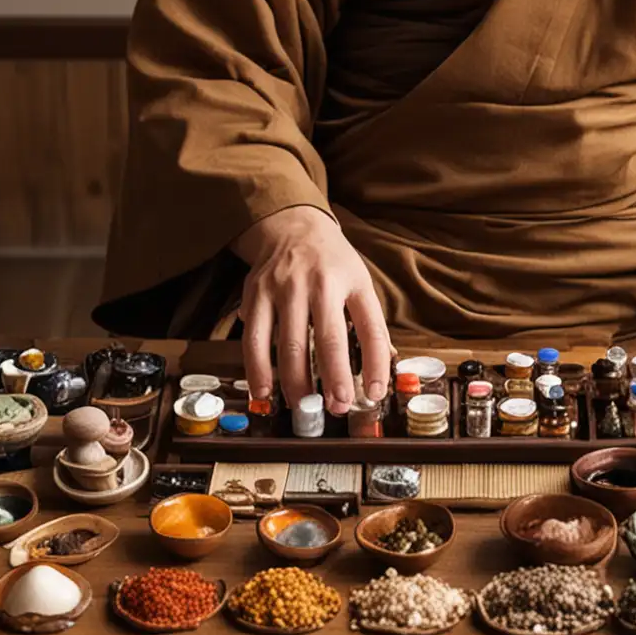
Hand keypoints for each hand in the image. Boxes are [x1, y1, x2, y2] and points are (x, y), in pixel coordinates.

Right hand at [232, 205, 390, 415]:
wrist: (293, 227)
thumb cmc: (332, 263)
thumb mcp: (360, 282)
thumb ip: (368, 323)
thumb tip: (381, 371)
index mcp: (353, 281)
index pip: (371, 327)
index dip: (376, 363)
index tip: (377, 393)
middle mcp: (319, 283)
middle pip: (329, 339)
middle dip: (335, 379)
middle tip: (338, 407)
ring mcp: (284, 287)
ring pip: (290, 344)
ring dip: (297, 382)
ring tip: (304, 406)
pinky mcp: (256, 294)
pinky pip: (255, 339)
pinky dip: (258, 369)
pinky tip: (264, 391)